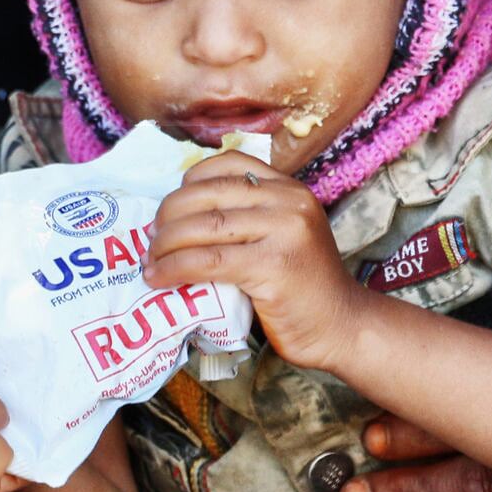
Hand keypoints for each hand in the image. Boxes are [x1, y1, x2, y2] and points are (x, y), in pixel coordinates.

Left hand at [140, 151, 360, 370]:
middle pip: (208, 194)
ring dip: (164, 244)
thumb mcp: (282, 237)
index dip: (189, 182)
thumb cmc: (303, 289)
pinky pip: (208, 261)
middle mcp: (288, 201)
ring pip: (204, 226)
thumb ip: (247, 219)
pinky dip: (175, 269)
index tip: (171, 209)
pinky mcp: (273, 266)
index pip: (229, 164)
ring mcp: (283, 231)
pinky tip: (159, 279)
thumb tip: (181, 217)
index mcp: (289, 189)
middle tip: (150, 240)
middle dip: (168, 215)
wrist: (342, 328)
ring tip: (149, 261)